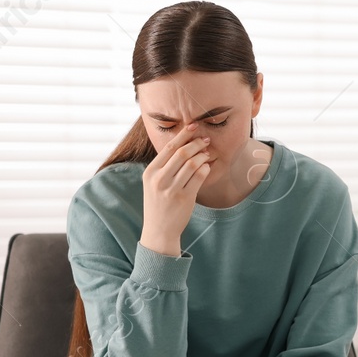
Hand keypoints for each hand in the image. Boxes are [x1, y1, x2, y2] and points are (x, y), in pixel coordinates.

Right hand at [141, 122, 213, 254]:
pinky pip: (199, 177)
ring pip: (192, 164)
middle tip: (205, 139)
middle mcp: (159, 179)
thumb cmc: (158, 203)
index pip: (168, 147)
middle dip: (196, 143)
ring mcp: (172, 189)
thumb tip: (181, 144)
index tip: (193, 126)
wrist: (159, 230)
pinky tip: (207, 166)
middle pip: (181, 153)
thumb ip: (163, 166)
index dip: (183, 134)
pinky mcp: (184, 198)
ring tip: (207, 153)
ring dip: (202, 155)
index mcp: (150, 172)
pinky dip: (205, 169)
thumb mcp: (153, 183)